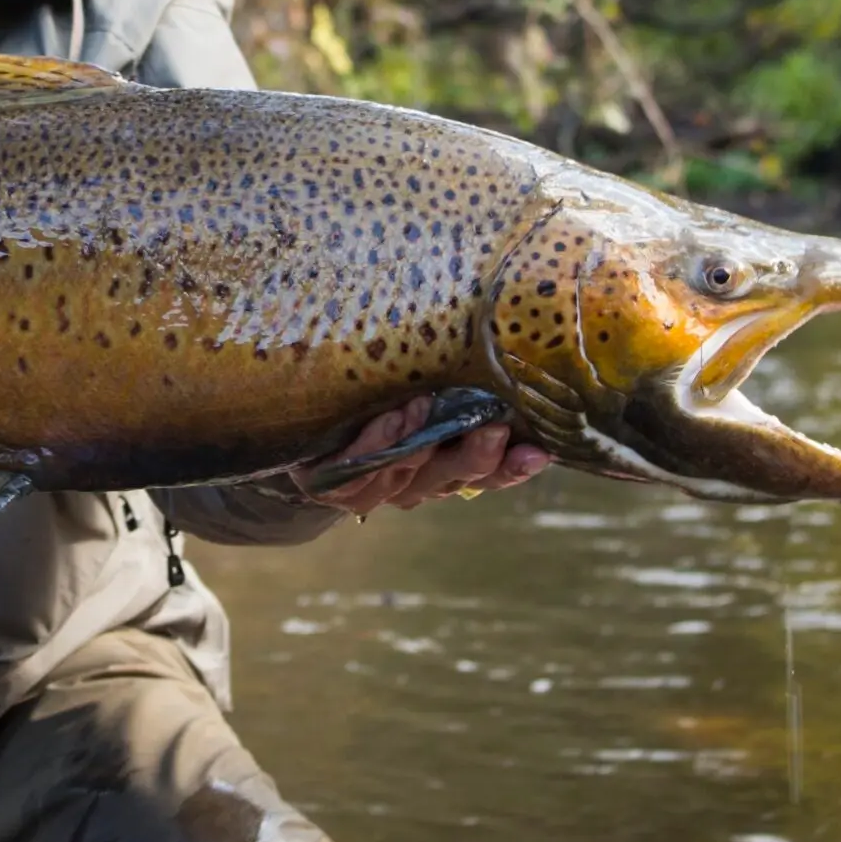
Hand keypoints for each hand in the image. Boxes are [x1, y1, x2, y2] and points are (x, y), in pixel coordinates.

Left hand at [301, 395, 550, 515]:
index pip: (487, 476)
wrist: (301, 437)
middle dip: (472, 456)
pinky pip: (357, 467)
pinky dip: (378, 442)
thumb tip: (504, 353)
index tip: (539, 451)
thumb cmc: (373, 405)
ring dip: (419, 441)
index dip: (512, 469)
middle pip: (450, 478)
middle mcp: (412, 486)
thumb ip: (458, 390)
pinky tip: (393, 417)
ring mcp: (371, 488)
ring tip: (429, 407)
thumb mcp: (422, 395)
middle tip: (493, 428)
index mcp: (441, 471)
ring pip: (403, 474)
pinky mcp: (331, 484)